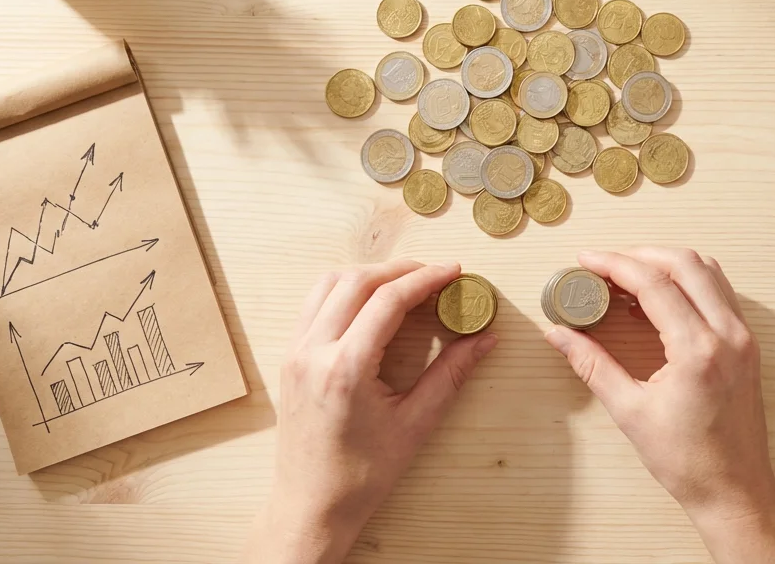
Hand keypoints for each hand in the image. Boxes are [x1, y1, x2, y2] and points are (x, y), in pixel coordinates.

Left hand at [246, 261, 498, 563]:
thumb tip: (484, 339)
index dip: (426, 278)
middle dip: (401, 270)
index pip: (388, 299)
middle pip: (358, 281)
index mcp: (345, 368)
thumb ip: (450, 374)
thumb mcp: (414, 425)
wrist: (311, 505)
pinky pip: (314, 303)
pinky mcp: (290, 357)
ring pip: (330, 284)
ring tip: (405, 283)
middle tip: (436, 275)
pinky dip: (345, 290)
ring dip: (370, 274)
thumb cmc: (361, 474)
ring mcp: (296, 352)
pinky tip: (371, 302)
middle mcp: (313, 352)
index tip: (454, 271)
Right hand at [544, 248, 774, 563]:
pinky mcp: (748, 345)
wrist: (734, 490)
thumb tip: (559, 334)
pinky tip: (659, 299)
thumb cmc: (688, 461)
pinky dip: (688, 283)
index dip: (614, 264)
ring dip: (667, 264)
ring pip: (708, 271)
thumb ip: (592, 364)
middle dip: (640, 254)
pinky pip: (720, 293)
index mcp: (698, 350)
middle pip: (685, 263)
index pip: (654, 283)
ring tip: (629, 276)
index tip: (586, 260)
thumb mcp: (630, 411)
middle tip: (604, 264)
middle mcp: (729, 335)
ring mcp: (744, 338)